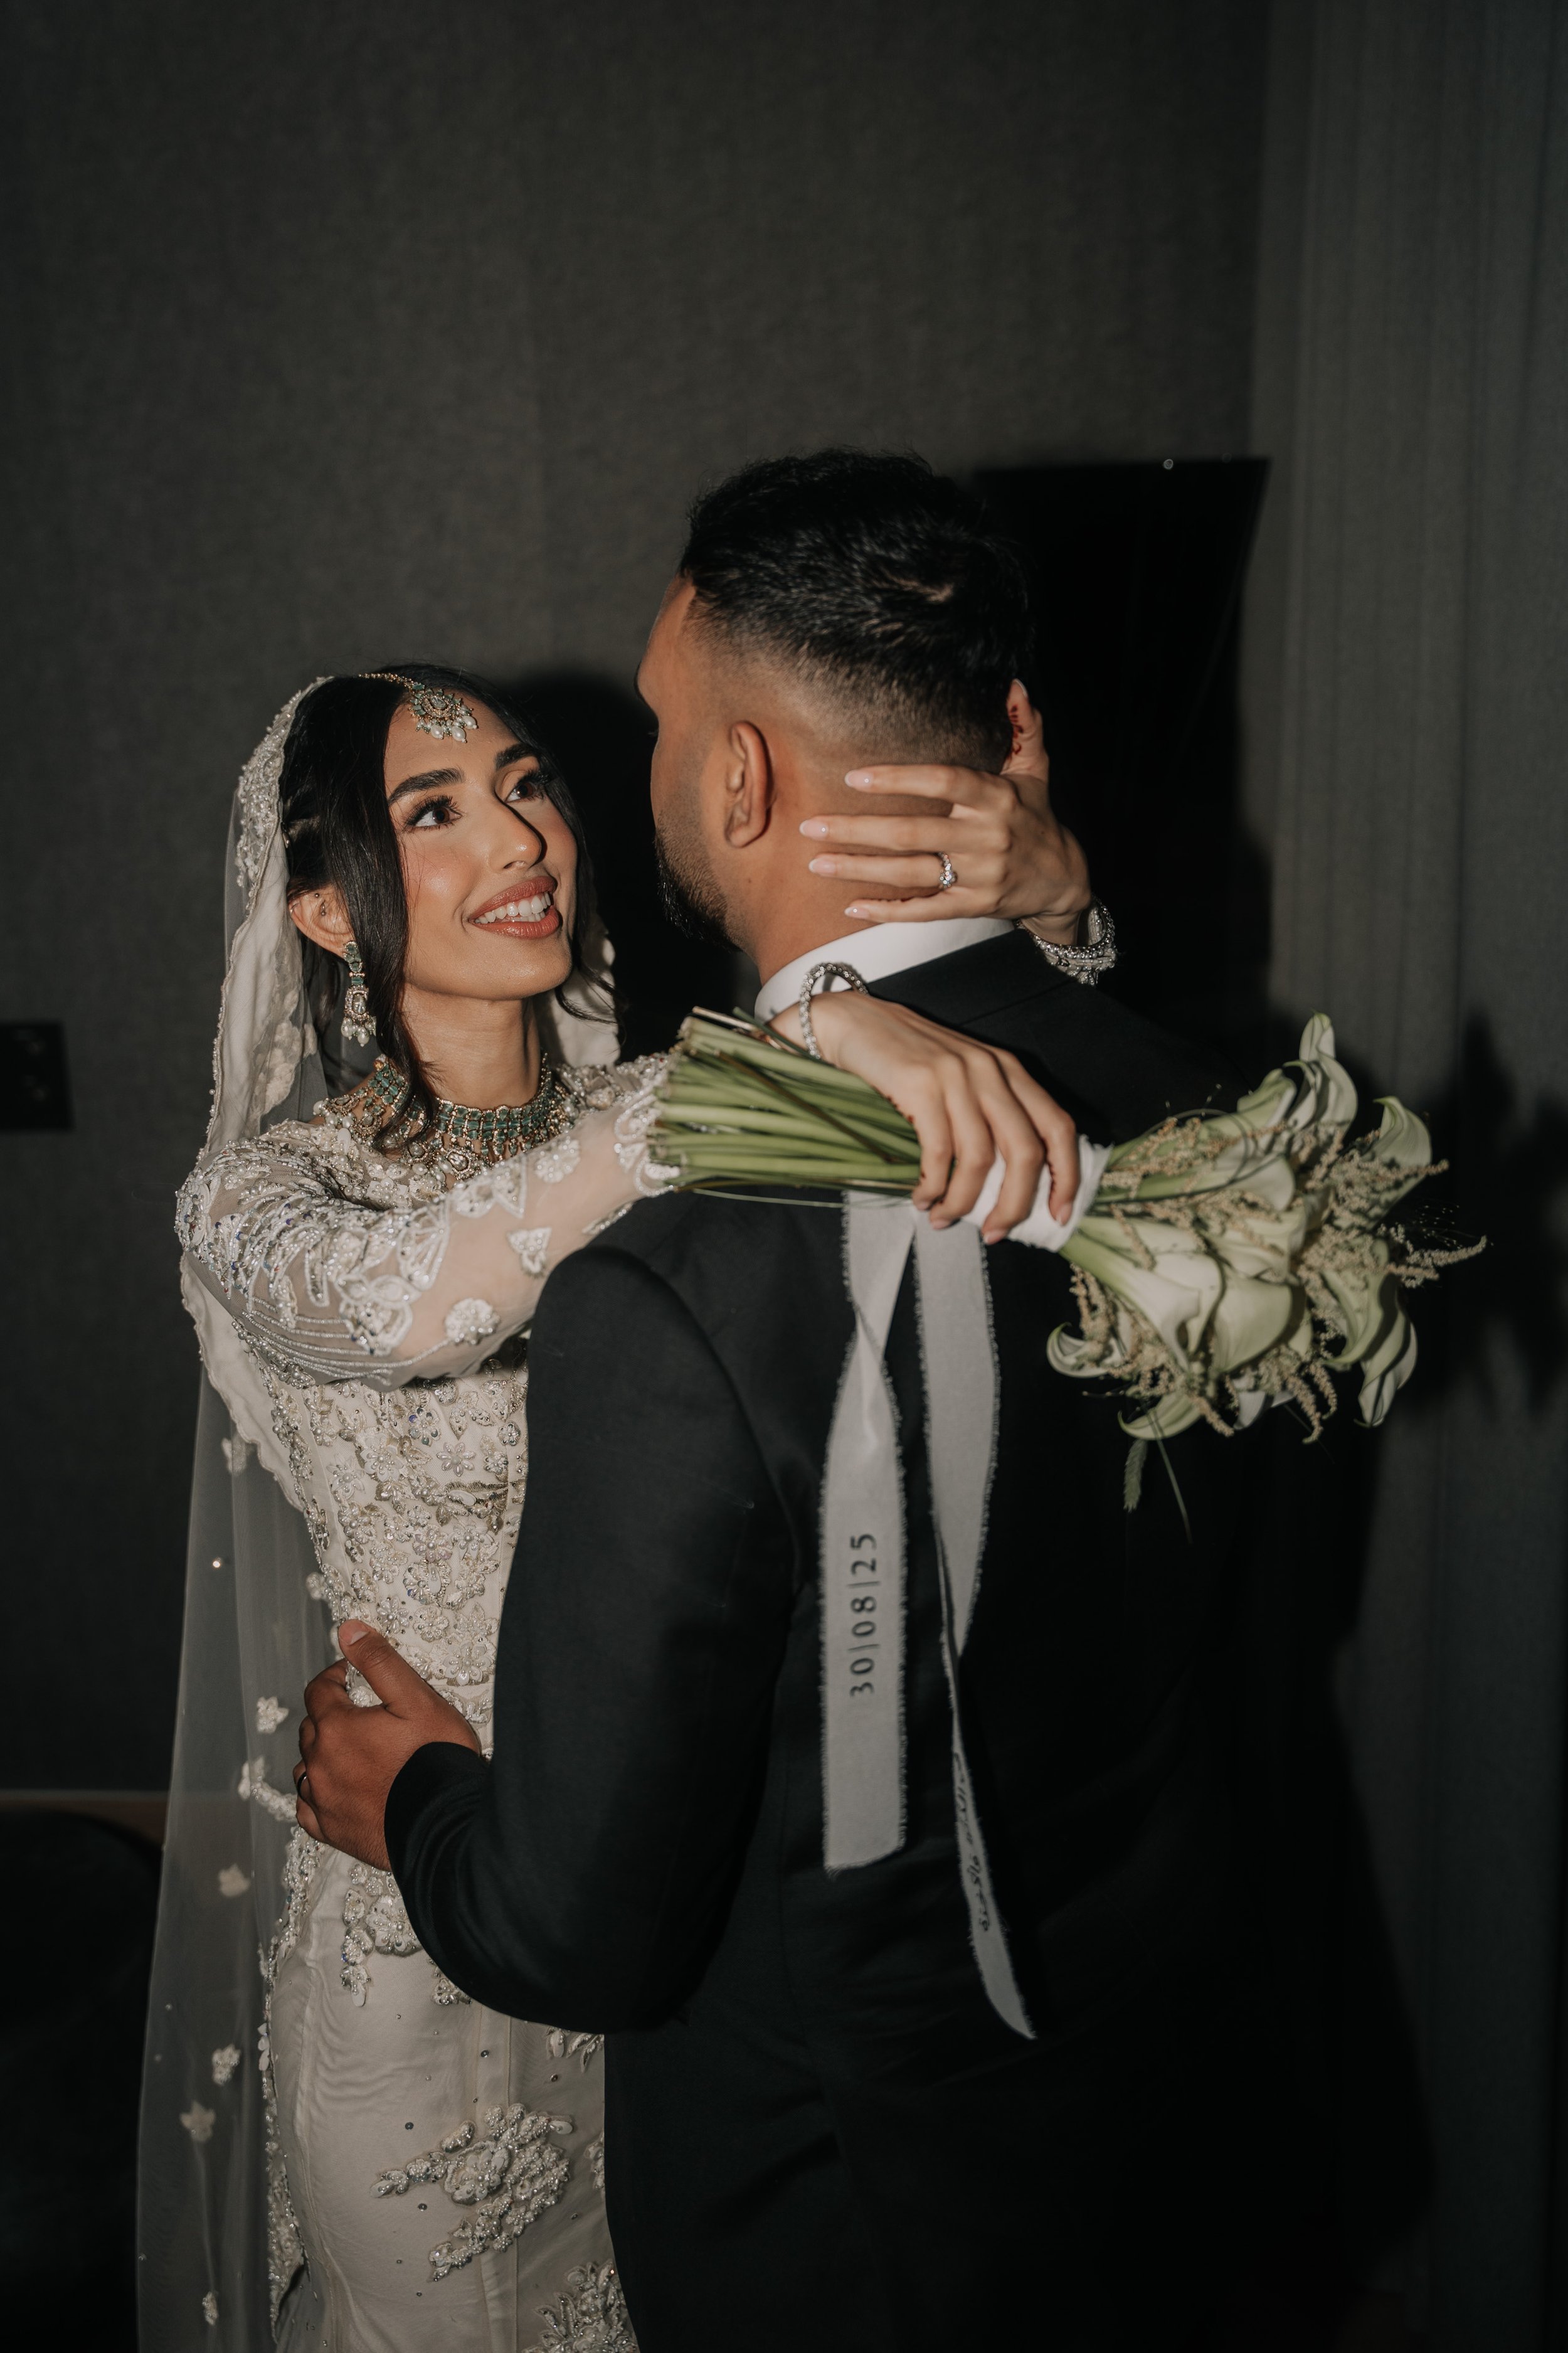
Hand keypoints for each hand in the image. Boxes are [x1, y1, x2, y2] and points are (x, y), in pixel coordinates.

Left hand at [295, 1621, 480, 1868]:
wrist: (445, 1824)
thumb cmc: (435, 1759)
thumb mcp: (416, 1698)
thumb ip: (379, 1661)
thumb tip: (348, 1630)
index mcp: (336, 1728)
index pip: (319, 1690)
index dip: (335, 1676)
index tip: (350, 1674)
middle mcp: (320, 1764)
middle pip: (312, 1727)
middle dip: (330, 1714)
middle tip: (360, 1712)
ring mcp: (323, 1800)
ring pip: (305, 1766)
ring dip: (321, 1753)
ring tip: (350, 1750)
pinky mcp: (332, 1830)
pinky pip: (307, 1807)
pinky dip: (317, 1793)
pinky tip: (335, 1789)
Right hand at [770, 992, 1078, 1239]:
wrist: (854, 1023)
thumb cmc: (907, 1059)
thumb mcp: (962, 1077)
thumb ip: (989, 1113)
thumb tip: (1007, 1184)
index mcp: (1009, 1069)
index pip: (1058, 1126)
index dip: (1067, 1175)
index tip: (1058, 1213)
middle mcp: (990, 1070)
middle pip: (1025, 1150)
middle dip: (1015, 1203)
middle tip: (995, 1231)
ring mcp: (956, 1076)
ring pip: (980, 1158)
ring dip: (963, 1201)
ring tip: (943, 1218)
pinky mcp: (920, 1085)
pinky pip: (938, 1152)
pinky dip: (933, 1185)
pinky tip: (922, 1198)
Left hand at [798, 684, 1090, 937]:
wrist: (1064, 880)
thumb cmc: (1037, 818)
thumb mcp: (1035, 772)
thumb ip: (1023, 728)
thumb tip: (1015, 684)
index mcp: (995, 798)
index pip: (943, 782)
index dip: (898, 780)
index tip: (853, 778)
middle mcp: (985, 837)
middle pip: (912, 833)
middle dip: (857, 830)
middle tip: (811, 826)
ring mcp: (979, 876)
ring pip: (910, 874)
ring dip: (859, 869)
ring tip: (817, 863)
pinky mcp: (974, 906)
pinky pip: (925, 910)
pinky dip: (888, 911)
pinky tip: (851, 907)